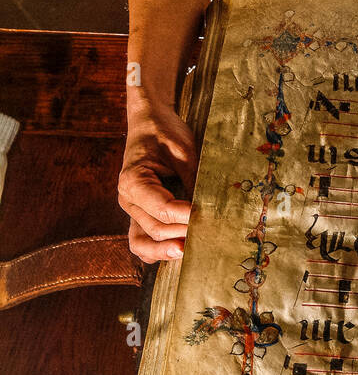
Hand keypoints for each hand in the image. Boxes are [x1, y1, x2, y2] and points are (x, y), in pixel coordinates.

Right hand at [118, 99, 197, 262]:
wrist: (149, 121)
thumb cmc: (165, 132)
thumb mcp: (184, 151)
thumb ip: (193, 180)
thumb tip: (212, 209)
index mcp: (133, 181)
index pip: (163, 209)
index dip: (188, 217)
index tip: (210, 218)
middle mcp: (128, 199)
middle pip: (155, 229)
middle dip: (183, 235)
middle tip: (210, 236)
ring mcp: (132, 210)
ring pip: (141, 243)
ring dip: (165, 251)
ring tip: (191, 252)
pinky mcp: (140, 214)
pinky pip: (142, 241)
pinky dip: (157, 251)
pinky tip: (179, 252)